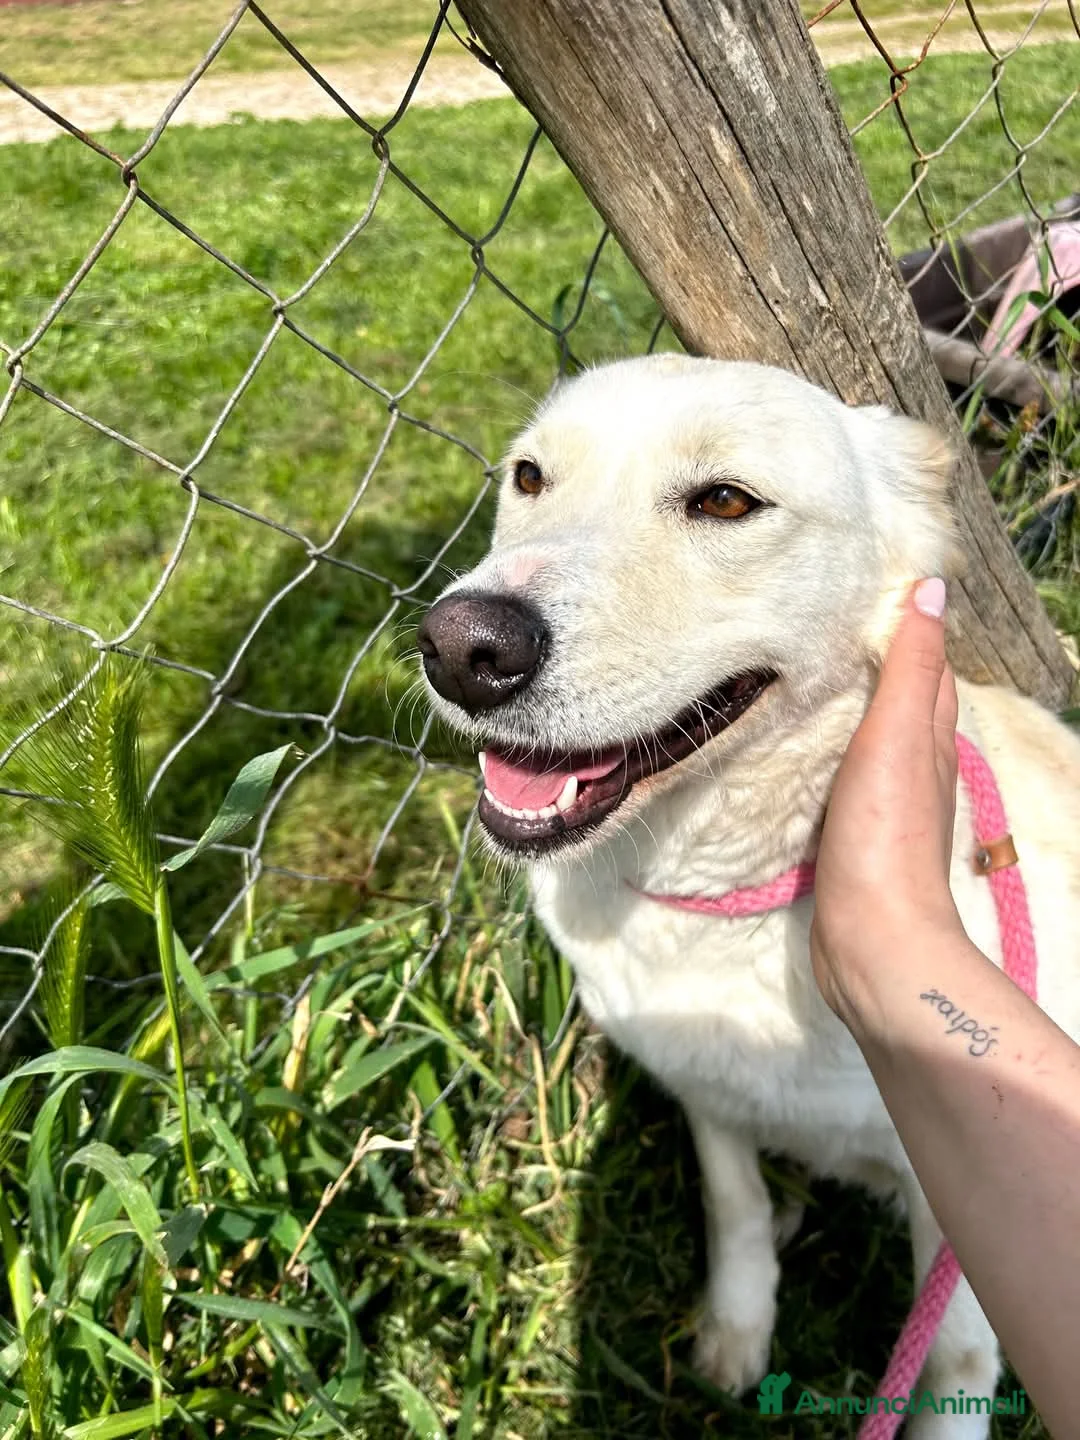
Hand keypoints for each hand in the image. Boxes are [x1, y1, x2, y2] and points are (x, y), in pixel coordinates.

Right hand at [810, 579, 965, 1027]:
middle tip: (831, 627)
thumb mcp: (897, 734)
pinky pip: (847, 779)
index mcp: (929, 738)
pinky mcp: (855, 838)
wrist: (874, 937)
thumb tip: (932, 588)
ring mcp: (887, 807)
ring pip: (876, 742)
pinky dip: (832, 755)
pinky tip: (805, 753)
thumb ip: (909, 666)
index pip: (929, 669)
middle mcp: (917, 768)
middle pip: (905, 703)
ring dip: (853, 710)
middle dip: (879, 664)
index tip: (873, 591)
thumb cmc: (885, 833)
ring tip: (812, 678)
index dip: (910, 629)